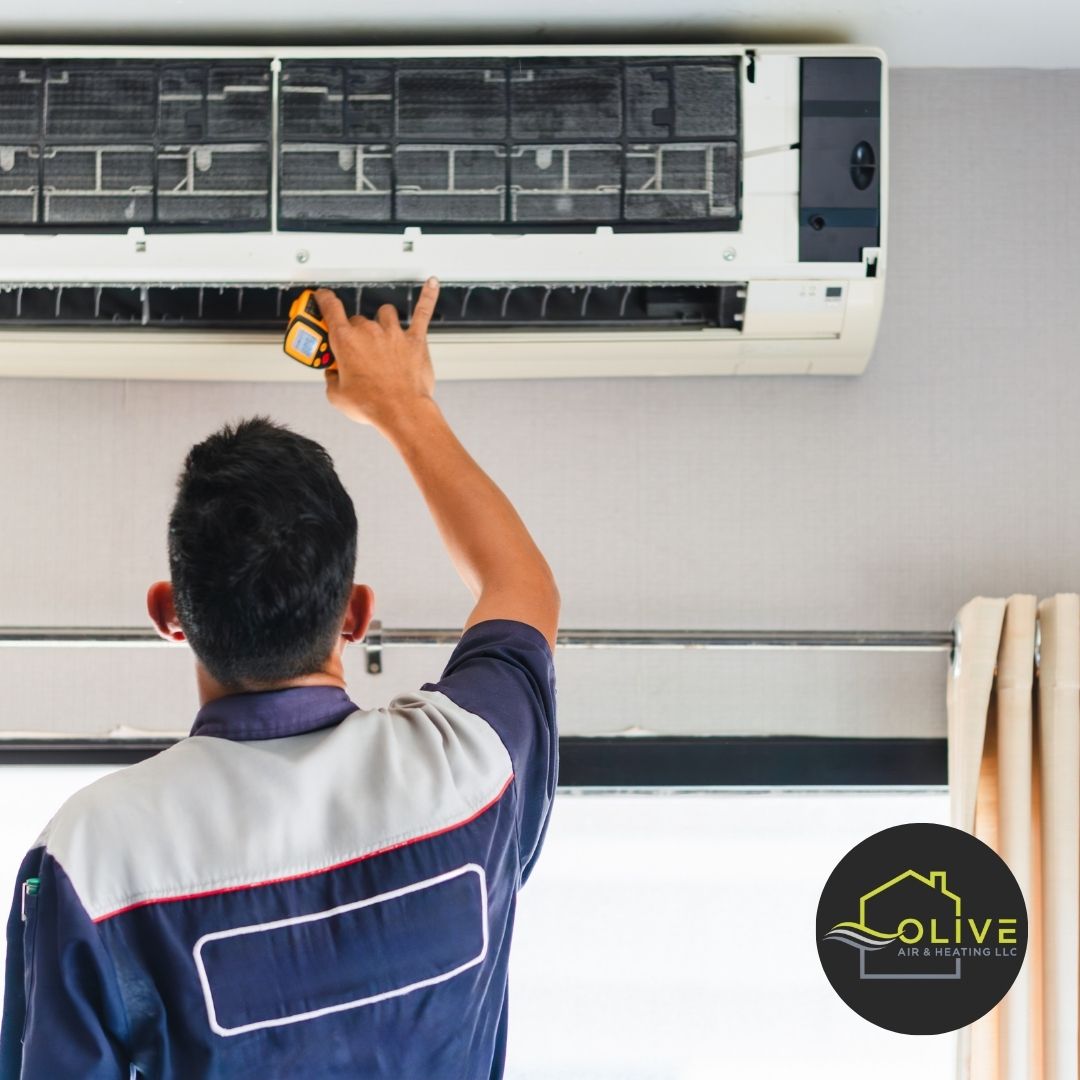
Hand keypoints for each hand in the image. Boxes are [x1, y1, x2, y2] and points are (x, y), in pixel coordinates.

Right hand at [314, 278, 439, 430]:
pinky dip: (427, 297)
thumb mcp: (337, 396)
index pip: (331, 308)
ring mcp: (393, 333)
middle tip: (358, 351)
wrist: (401, 412)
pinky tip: (431, 284)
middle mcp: (369, 331)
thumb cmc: (372, 405)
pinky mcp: (415, 340)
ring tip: (382, 334)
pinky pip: (422, 312)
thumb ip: (331, 380)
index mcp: (345, 341)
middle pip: (359, 320)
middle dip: (357, 333)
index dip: (324, 299)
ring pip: (385, 313)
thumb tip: (333, 376)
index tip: (323, 297)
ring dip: (382, 321)